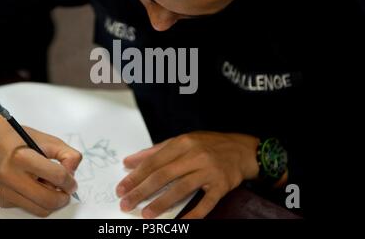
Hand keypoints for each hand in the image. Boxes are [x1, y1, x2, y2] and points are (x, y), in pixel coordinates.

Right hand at [0, 114, 81, 216]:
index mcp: (23, 157)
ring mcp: (4, 191)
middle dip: (63, 197)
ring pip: (40, 210)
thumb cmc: (20, 139)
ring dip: (51, 201)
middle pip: (49, 200)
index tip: (72, 182)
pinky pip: (28, 208)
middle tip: (67, 190)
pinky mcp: (1, 200)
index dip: (70, 181)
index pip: (57, 176)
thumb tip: (72, 174)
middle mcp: (10, 176)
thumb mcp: (48, 140)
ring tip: (51, 187)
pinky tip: (35, 187)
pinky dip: (38, 201)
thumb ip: (68, 155)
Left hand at [116, 132, 259, 218]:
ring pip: (181, 188)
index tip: (121, 188)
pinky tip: (180, 223)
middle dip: (141, 191)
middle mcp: (195, 155)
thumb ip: (155, 151)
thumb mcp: (182, 141)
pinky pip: (206, 203)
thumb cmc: (209, 145)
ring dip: (161, 203)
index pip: (153, 162)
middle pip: (163, 175)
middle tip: (126, 203)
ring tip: (146, 214)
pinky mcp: (221, 185)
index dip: (136, 176)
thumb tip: (129, 161)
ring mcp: (209, 171)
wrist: (243, 150)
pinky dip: (193, 214)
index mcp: (182, 143)